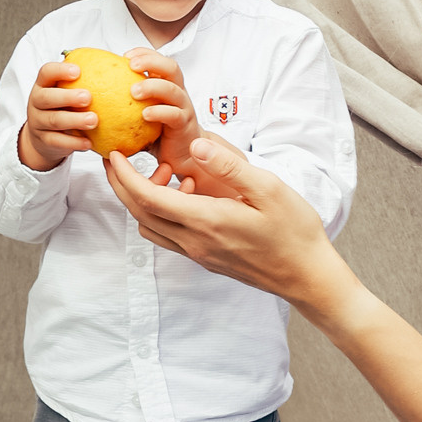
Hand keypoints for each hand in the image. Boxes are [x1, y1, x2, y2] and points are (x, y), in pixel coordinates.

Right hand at [18, 58, 95, 171]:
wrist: (44, 137)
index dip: (60, 70)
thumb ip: (87, 79)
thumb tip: (122, 63)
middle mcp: (36, 101)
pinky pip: (57, 142)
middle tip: (88, 97)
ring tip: (94, 120)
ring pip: (53, 120)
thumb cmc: (64, 107)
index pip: (46, 72)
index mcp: (44, 84)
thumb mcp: (68, 91)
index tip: (78, 70)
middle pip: (46, 97)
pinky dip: (74, 143)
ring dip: (74, 120)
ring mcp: (38, 122)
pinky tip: (89, 143)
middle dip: (67, 97)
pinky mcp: (43, 141)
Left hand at [103, 133, 341, 308]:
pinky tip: (186, 194)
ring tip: (160, 172)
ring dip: (142, 201)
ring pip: (151, 228)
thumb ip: (229, 167)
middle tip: (115, 159)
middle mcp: (195, 242)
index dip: (124, 175)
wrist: (307, 276)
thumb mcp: (269, 189)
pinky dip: (162, 213)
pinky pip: (169, 236)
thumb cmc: (294, 231)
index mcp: (206, 221)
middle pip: (139, 214)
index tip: (114, 153)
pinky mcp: (206, 259)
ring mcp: (199, 254)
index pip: (148, 198)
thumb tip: (197, 145)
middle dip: (121, 186)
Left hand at [124, 45, 199, 184]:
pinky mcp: (184, 125)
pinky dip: (159, 112)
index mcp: (167, 86)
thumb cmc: (158, 133)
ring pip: (173, 90)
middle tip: (131, 65)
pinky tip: (145, 114)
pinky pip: (174, 115)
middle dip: (151, 61)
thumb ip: (124, 103)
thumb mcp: (139, 114)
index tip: (125, 56)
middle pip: (171, 68)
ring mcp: (183, 108)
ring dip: (153, 86)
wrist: (182, 155)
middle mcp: (178, 93)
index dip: (144, 54)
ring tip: (134, 91)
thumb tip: (92, 97)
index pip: (159, 61)